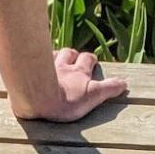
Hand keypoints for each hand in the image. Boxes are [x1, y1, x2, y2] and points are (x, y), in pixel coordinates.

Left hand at [10, 47, 127, 122]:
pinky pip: (31, 59)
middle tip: (74, 59)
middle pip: (68, 52)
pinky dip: (34, 60)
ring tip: (54, 60)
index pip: (88, 58)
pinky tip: (30, 64)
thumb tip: (125, 83)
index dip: (90, 59)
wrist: (36, 98)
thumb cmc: (66, 101)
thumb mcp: (93, 96)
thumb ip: (109, 89)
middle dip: (73, 55)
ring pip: (51, 54)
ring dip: (55, 56)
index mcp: (78, 71)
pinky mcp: (29, 70)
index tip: (93, 61)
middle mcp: (62, 65)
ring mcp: (44, 66)